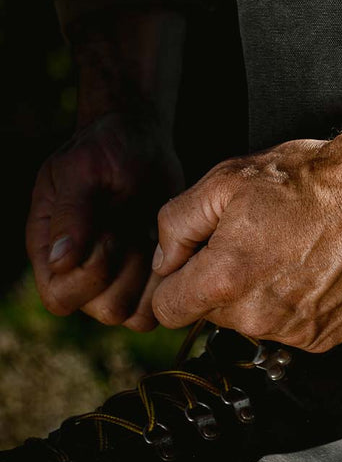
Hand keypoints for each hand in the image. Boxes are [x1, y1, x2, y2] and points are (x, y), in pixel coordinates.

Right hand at [26, 113, 183, 330]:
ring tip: (151, 235)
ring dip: (152, 277)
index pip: (61, 298)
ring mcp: (115, 281)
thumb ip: (72, 214)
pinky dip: (172, 279)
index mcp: (49, 251)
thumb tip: (61, 260)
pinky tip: (171, 244)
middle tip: (134, 229)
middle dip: (129, 272)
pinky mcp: (147, 280)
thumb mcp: (82, 171)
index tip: (108, 231)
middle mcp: (79, 274)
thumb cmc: (103, 151)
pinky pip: (161, 305)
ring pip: (136, 315)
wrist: (140, 146)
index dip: (89, 274)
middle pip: (105, 311)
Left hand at [151, 127, 341, 351]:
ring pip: (253, 322)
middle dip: (220, 282)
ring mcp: (296, 331)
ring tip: (286, 252)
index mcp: (225, 280)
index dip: (174, 282)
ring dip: (258, 295)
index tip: (192, 263)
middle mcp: (258, 317)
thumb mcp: (225, 181)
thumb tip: (164, 262)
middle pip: (212, 315)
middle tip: (251, 242)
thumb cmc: (308, 181)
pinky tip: (310, 271)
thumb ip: (176, 224)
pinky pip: (290, 328)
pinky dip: (294, 305)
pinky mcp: (327, 336)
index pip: (168, 310)